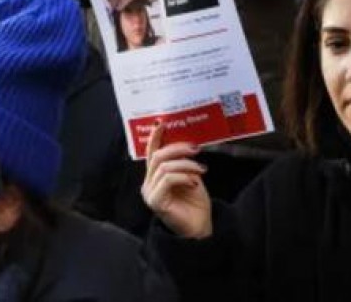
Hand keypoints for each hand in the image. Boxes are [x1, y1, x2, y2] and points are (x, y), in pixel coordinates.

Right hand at [141, 122, 211, 238]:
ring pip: (165, 166)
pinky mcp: (156, 201)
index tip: (162, 123)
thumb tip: (186, 144)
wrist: (200, 227)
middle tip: (196, 149)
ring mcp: (150, 193)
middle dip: (178, 148)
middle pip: (158, 156)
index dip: (155, 137)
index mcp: (156, 176)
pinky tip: (194, 182)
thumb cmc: (195, 203)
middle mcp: (149, 183)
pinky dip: (183, 176)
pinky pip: (168, 179)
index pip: (152, 153)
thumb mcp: (191, 176)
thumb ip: (184, 162)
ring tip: (201, 169)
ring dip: (186, 164)